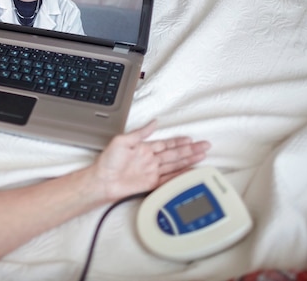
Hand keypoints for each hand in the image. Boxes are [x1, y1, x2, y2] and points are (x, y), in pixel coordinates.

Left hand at [89, 120, 210, 202]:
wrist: (102, 181)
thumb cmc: (107, 161)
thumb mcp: (122, 140)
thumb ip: (140, 133)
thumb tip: (153, 122)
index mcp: (143, 148)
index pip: (166, 144)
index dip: (178, 141)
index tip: (191, 139)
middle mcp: (149, 160)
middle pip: (174, 154)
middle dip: (190, 150)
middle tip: (205, 146)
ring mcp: (151, 172)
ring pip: (174, 165)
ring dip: (188, 160)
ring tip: (202, 156)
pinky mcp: (150, 184)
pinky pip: (169, 179)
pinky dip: (180, 176)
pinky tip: (189, 172)